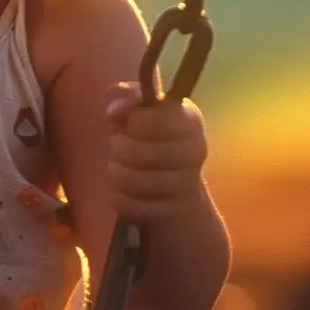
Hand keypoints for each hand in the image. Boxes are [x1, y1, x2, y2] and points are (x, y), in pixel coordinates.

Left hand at [104, 87, 206, 224]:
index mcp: (189, 119)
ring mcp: (186, 183)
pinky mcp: (172, 211)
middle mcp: (195, 150)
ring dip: (116, 174)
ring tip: (116, 169)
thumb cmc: (152, 142)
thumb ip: (126, 98)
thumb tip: (114, 109)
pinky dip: (119, 199)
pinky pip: (133, 206)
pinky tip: (120, 192)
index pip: (157, 118)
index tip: (130, 123)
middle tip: (117, 148)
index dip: (134, 121)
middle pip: (142, 152)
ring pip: (136, 180)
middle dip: (119, 149)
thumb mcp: (140, 114)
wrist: (177, 191)